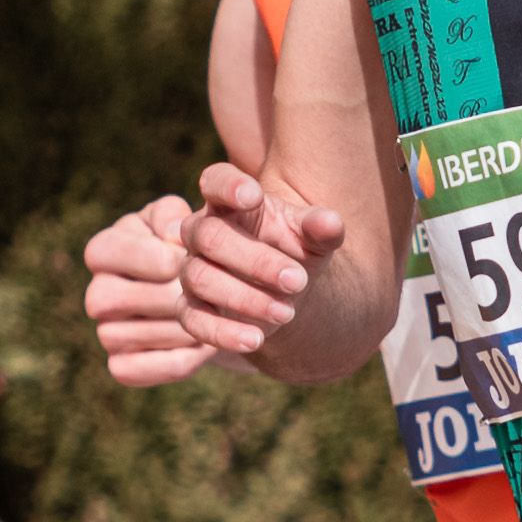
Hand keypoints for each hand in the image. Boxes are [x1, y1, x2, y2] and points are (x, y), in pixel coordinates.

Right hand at [82, 197, 216, 386]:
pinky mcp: (123, 367)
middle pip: (114, 298)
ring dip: (182, 327)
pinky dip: (183, 359)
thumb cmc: (195, 245)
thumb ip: (176, 213)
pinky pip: (145, 369)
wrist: (218, 293)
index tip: (185, 257)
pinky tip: (209, 346)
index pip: (106, 252)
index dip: (148, 256)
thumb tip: (174, 232)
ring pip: (135, 335)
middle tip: (210, 294)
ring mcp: (108, 334)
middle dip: (168, 295)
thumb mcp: (187, 219)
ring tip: (219, 317)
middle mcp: (97, 294)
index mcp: (104, 250)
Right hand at [172, 157, 348, 363]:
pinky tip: (255, 341)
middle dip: (256, 260)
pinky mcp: (192, 308)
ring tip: (288, 313)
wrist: (289, 293)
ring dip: (246, 298)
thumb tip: (330, 223)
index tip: (253, 195)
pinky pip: (194, 320)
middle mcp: (202, 232)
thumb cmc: (297, 251)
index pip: (215, 180)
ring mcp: (192, 269)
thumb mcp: (316, 239)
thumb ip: (322, 227)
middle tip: (299, 280)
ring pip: (201, 278)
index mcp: (229, 202)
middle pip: (210, 236)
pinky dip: (224, 333)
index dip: (228, 185)